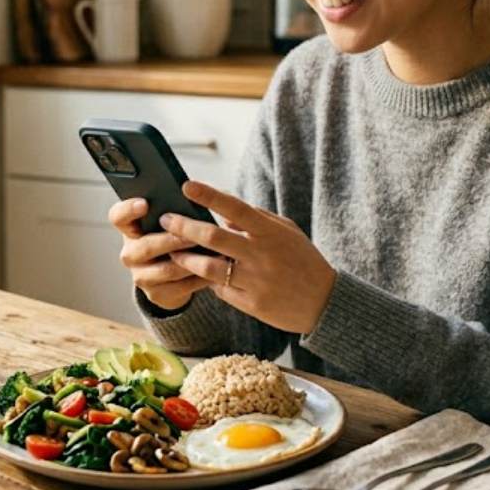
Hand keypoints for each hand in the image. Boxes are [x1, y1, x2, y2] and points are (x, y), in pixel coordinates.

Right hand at [109, 198, 211, 310]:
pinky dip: (199, 278)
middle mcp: (130, 253)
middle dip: (171, 241)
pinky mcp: (155, 294)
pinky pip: (179, 287)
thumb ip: (173, 212)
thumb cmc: (171, 238)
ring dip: (190, 261)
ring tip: (211, 253)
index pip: (118, 216)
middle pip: (145, 247)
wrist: (170, 276)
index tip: (145, 203)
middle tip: (192, 235)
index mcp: (129, 229)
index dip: (129, 210)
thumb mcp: (167, 224)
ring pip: (165, 270)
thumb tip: (194, 197)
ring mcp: (141, 275)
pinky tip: (215, 270)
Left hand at [160, 181, 336, 333]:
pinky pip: (219, 290)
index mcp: (270, 232)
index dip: (209, 195)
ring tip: (173, 251)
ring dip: (186, 258)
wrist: (324, 302)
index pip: (234, 207)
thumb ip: (257, 219)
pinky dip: (207, 280)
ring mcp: (255, 281)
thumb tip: (224, 215)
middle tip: (166, 220)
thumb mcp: (287, 231)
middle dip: (184, 227)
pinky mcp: (251, 304)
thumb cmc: (304, 260)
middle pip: (213, 237)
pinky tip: (199, 274)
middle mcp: (261, 254)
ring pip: (208, 267)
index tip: (187, 186)